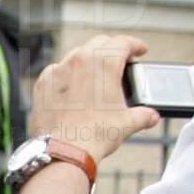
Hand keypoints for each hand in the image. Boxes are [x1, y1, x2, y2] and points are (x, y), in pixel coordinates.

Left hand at [28, 33, 157, 162]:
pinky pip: (57, 71)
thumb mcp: (127, 123)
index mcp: (103, 63)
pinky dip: (68, 74)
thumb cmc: (95, 135)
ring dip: (90, 59)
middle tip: (121, 60)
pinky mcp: (42, 84)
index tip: (141, 50)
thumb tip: (151, 116)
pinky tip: (74, 87)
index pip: (123, 42)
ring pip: (77, 55)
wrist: (63, 151)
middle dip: (113, 48)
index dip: (136, 44)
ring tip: (98, 73)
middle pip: (100, 43)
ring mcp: (58, 70)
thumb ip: (143, 115)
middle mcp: (79, 60)